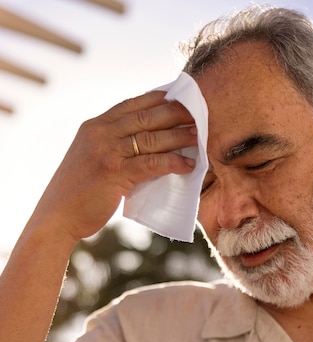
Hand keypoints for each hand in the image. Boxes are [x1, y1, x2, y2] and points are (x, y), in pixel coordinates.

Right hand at [33, 91, 197, 244]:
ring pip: (151, 137)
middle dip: (176, 113)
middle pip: (146, 116)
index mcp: (94, 126)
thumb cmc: (78, 194)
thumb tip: (146, 145)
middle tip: (200, 112)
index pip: (132, 104)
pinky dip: (173, 162)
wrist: (57, 217)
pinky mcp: (114, 173)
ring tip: (200, 135)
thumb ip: (113, 147)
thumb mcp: (92, 159)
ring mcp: (106, 152)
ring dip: (179, 135)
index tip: (182, 97)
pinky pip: (151, 163)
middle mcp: (99, 133)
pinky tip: (188, 164)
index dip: (159, 98)